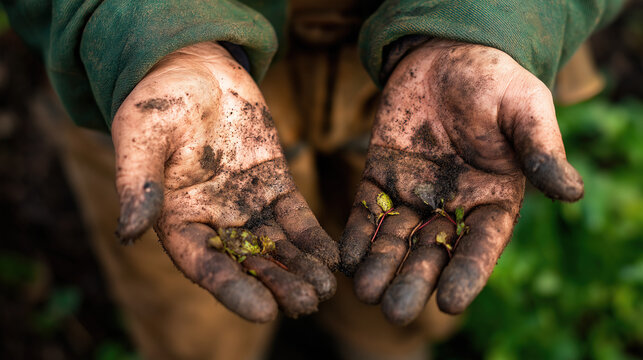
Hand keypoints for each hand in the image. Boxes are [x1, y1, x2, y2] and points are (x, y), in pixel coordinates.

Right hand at [112, 42, 338, 321]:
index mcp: (177, 220)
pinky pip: (295, 214)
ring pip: (276, 243)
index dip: (233, 289)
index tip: (263, 312)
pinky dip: (312, 236)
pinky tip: (332, 255)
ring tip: (326, 289)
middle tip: (307, 304)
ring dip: (301, 267)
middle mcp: (214, 220)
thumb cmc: (157, 102)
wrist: (193, 67)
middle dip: (277, 283)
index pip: (205, 265)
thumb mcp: (142, 139)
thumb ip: (139, 185)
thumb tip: (128, 232)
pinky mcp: (273, 182)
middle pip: (248, 261)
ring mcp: (246, 203)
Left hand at [340, 40, 582, 323]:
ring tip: (365, 293)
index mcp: (493, 198)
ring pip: (395, 237)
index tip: (450, 303)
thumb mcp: (525, 109)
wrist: (446, 55)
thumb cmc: (495, 81)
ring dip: (380, 265)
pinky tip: (346, 258)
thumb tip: (571, 192)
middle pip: (432, 251)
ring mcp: (414, 191)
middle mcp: (452, 204)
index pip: (480, 244)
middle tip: (396, 312)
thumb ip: (541, 149)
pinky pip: (366, 209)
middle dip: (414, 280)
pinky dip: (357, 234)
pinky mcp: (381, 174)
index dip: (467, 273)